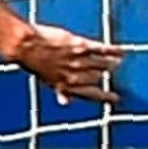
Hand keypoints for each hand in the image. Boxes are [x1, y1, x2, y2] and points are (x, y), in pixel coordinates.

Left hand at [3, 20, 123, 104]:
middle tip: (112, 71)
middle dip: (103, 76)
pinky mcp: (80, 46)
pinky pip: (101, 50)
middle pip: (96, 78)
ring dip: (110, 63)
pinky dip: (113, 51)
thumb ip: (61, 91)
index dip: (105, 98)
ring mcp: (78, 61)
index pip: (91, 95)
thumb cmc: (34, 62)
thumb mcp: (48, 80)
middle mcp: (75, 76)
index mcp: (67, 86)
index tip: (116, 99)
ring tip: (117, 62)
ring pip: (101, 65)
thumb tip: (65, 103)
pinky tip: (121, 52)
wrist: (26, 46)